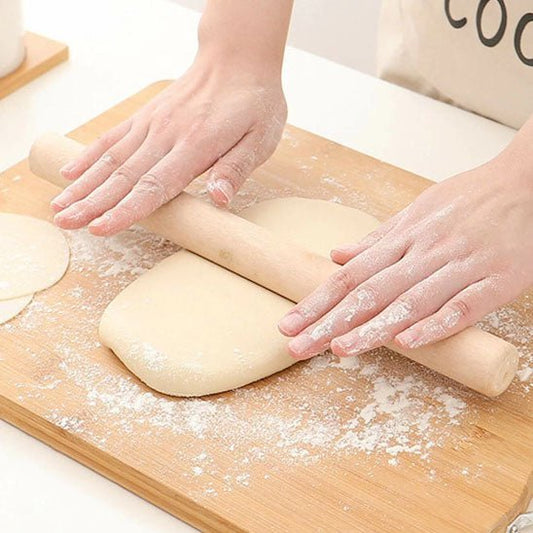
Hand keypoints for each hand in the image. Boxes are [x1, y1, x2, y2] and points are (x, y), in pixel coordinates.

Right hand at [51, 58, 286, 234]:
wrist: (237, 58)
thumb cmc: (253, 101)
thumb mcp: (260, 139)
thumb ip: (235, 169)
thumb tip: (218, 199)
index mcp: (195, 146)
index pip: (154, 186)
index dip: (126, 210)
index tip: (100, 228)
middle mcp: (167, 135)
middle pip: (123, 176)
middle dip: (92, 203)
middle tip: (65, 224)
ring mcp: (152, 124)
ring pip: (111, 159)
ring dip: (83, 185)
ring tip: (60, 206)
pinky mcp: (147, 117)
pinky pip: (113, 138)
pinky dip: (89, 156)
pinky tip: (71, 172)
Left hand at [278, 159, 532, 358]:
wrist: (528, 181)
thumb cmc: (468, 198)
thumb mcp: (417, 211)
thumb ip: (378, 239)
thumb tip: (337, 256)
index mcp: (403, 236)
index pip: (350, 275)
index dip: (317, 301)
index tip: (289, 324)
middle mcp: (425, 250)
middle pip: (370, 291)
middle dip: (330, 321)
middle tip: (297, 346)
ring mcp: (461, 265)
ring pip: (410, 301)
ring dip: (373, 328)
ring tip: (339, 349)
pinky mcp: (497, 281)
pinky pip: (463, 305)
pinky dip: (436, 324)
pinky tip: (408, 342)